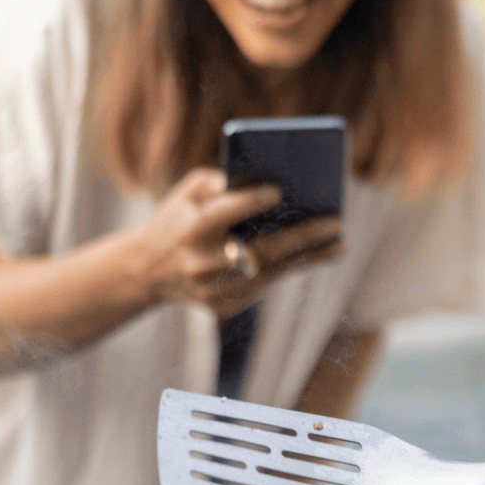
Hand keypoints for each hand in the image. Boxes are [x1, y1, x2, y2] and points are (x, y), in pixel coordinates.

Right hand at [132, 168, 343, 316]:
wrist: (144, 272)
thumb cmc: (176, 221)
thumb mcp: (187, 194)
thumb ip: (221, 181)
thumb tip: (267, 178)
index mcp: (190, 231)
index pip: (222, 215)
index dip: (248, 202)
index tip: (278, 190)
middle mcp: (202, 263)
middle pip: (260, 249)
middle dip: (303, 235)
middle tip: (337, 221)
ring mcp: (214, 290)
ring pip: (271, 272)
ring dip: (309, 257)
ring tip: (340, 243)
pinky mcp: (223, 306)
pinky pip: (264, 285)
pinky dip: (289, 267)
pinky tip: (317, 254)